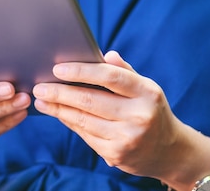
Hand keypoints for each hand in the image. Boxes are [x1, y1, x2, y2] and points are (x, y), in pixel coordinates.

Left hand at [32, 51, 183, 178]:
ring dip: (58, 109)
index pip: (109, 76)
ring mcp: (128, 138)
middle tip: (40, 86)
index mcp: (147, 92)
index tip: (57, 68)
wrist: (169, 151)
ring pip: (83, 120)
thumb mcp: (145, 88)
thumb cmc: (150, 110)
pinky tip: (58, 113)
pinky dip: (69, 122)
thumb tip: (103, 54)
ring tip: (41, 100)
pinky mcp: (117, 155)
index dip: (81, 71)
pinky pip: (85, 135)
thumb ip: (123, 71)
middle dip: (60, 92)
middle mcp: (140, 116)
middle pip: (90, 100)